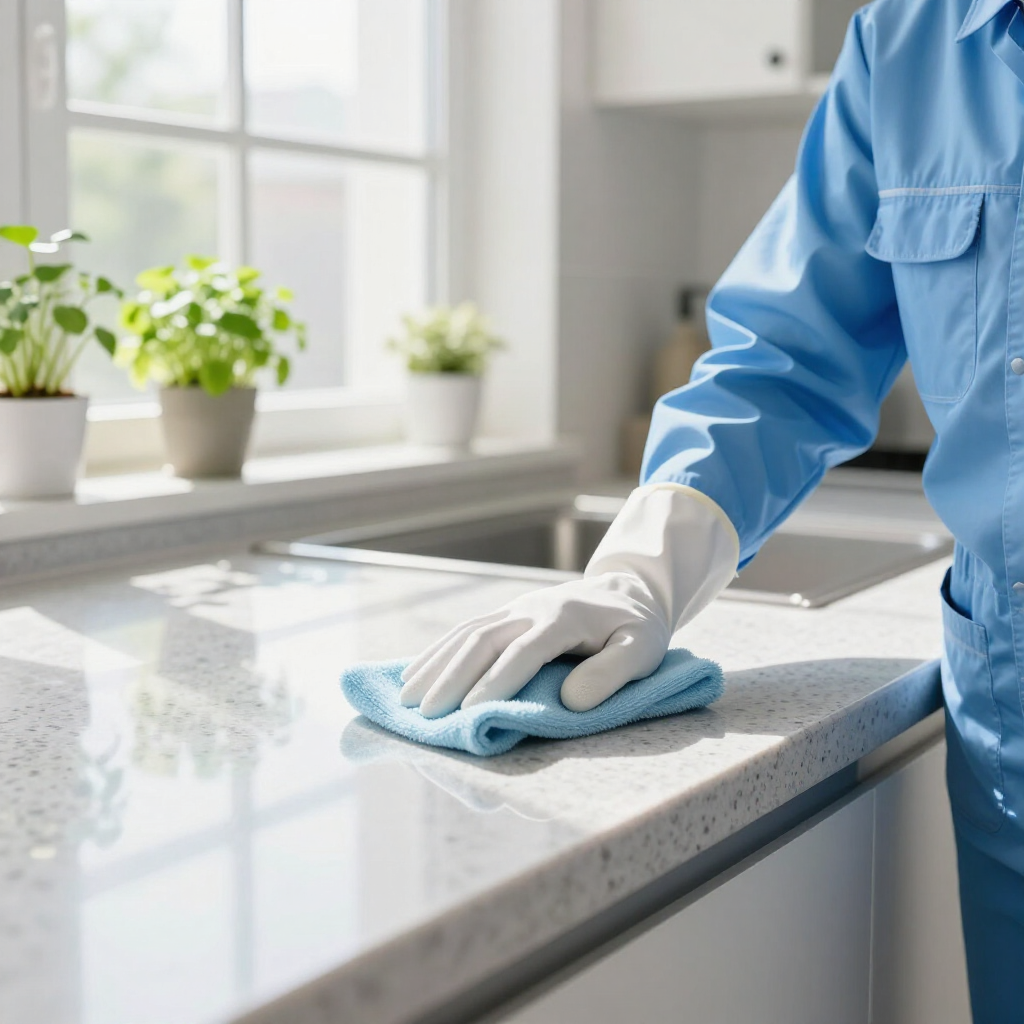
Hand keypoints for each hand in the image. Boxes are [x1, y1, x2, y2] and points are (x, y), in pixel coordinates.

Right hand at [400, 484, 739, 717]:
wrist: (626, 591)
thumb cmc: (635, 629)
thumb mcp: (643, 649)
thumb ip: (612, 673)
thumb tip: (571, 700)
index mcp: (565, 618)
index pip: (525, 651)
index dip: (498, 681)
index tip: (471, 713)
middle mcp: (531, 609)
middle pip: (483, 639)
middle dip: (452, 678)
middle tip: (428, 716)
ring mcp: (514, 608)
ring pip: (466, 633)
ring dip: (435, 665)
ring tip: (408, 700)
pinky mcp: (504, 614)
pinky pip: (464, 631)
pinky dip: (437, 653)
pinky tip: (416, 675)